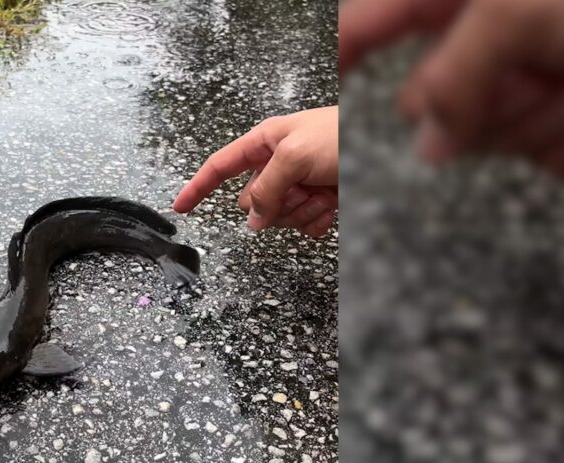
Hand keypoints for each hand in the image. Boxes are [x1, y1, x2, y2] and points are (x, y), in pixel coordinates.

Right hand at [173, 106, 338, 237]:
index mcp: (265, 143)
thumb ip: (265, 188)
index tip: (179, 206)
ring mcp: (298, 184)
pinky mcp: (318, 201)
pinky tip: (330, 207)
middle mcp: (278, 164)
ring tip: (321, 193)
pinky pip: (304, 225)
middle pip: (252, 201)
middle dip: (273, 204)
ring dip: (299, 211)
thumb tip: (251, 219)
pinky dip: (316, 221)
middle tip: (298, 191)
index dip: (198, 187)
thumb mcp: (294, 156)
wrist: (384, 147)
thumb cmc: (340, 136)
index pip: (220, 167)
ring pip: (278, 217)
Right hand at [340, 0, 563, 174]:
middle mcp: (476, 35)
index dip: (341, 53)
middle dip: (481, 107)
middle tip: (531, 78)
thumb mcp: (516, 13)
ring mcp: (515, 75)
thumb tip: (428, 143)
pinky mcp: (552, 107)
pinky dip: (562, 141)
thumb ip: (454, 76)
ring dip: (537, 121)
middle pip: (426, 103)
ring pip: (481, 135)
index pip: (367, 25)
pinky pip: (530, 152)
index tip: (324, 89)